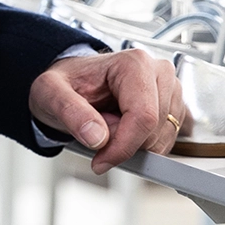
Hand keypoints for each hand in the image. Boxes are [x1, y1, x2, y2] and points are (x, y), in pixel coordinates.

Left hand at [28, 48, 187, 175]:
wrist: (72, 82)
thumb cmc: (66, 83)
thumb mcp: (51, 92)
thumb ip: (70, 112)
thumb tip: (97, 137)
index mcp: (134, 63)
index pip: (143, 116)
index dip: (123, 146)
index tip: (100, 160)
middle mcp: (159, 73)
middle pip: (154, 131)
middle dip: (123, 144)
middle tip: (97, 132)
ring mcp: (170, 91)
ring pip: (161, 140)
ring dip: (132, 145)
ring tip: (108, 125)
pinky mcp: (173, 108)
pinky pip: (164, 142)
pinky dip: (141, 146)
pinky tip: (122, 130)